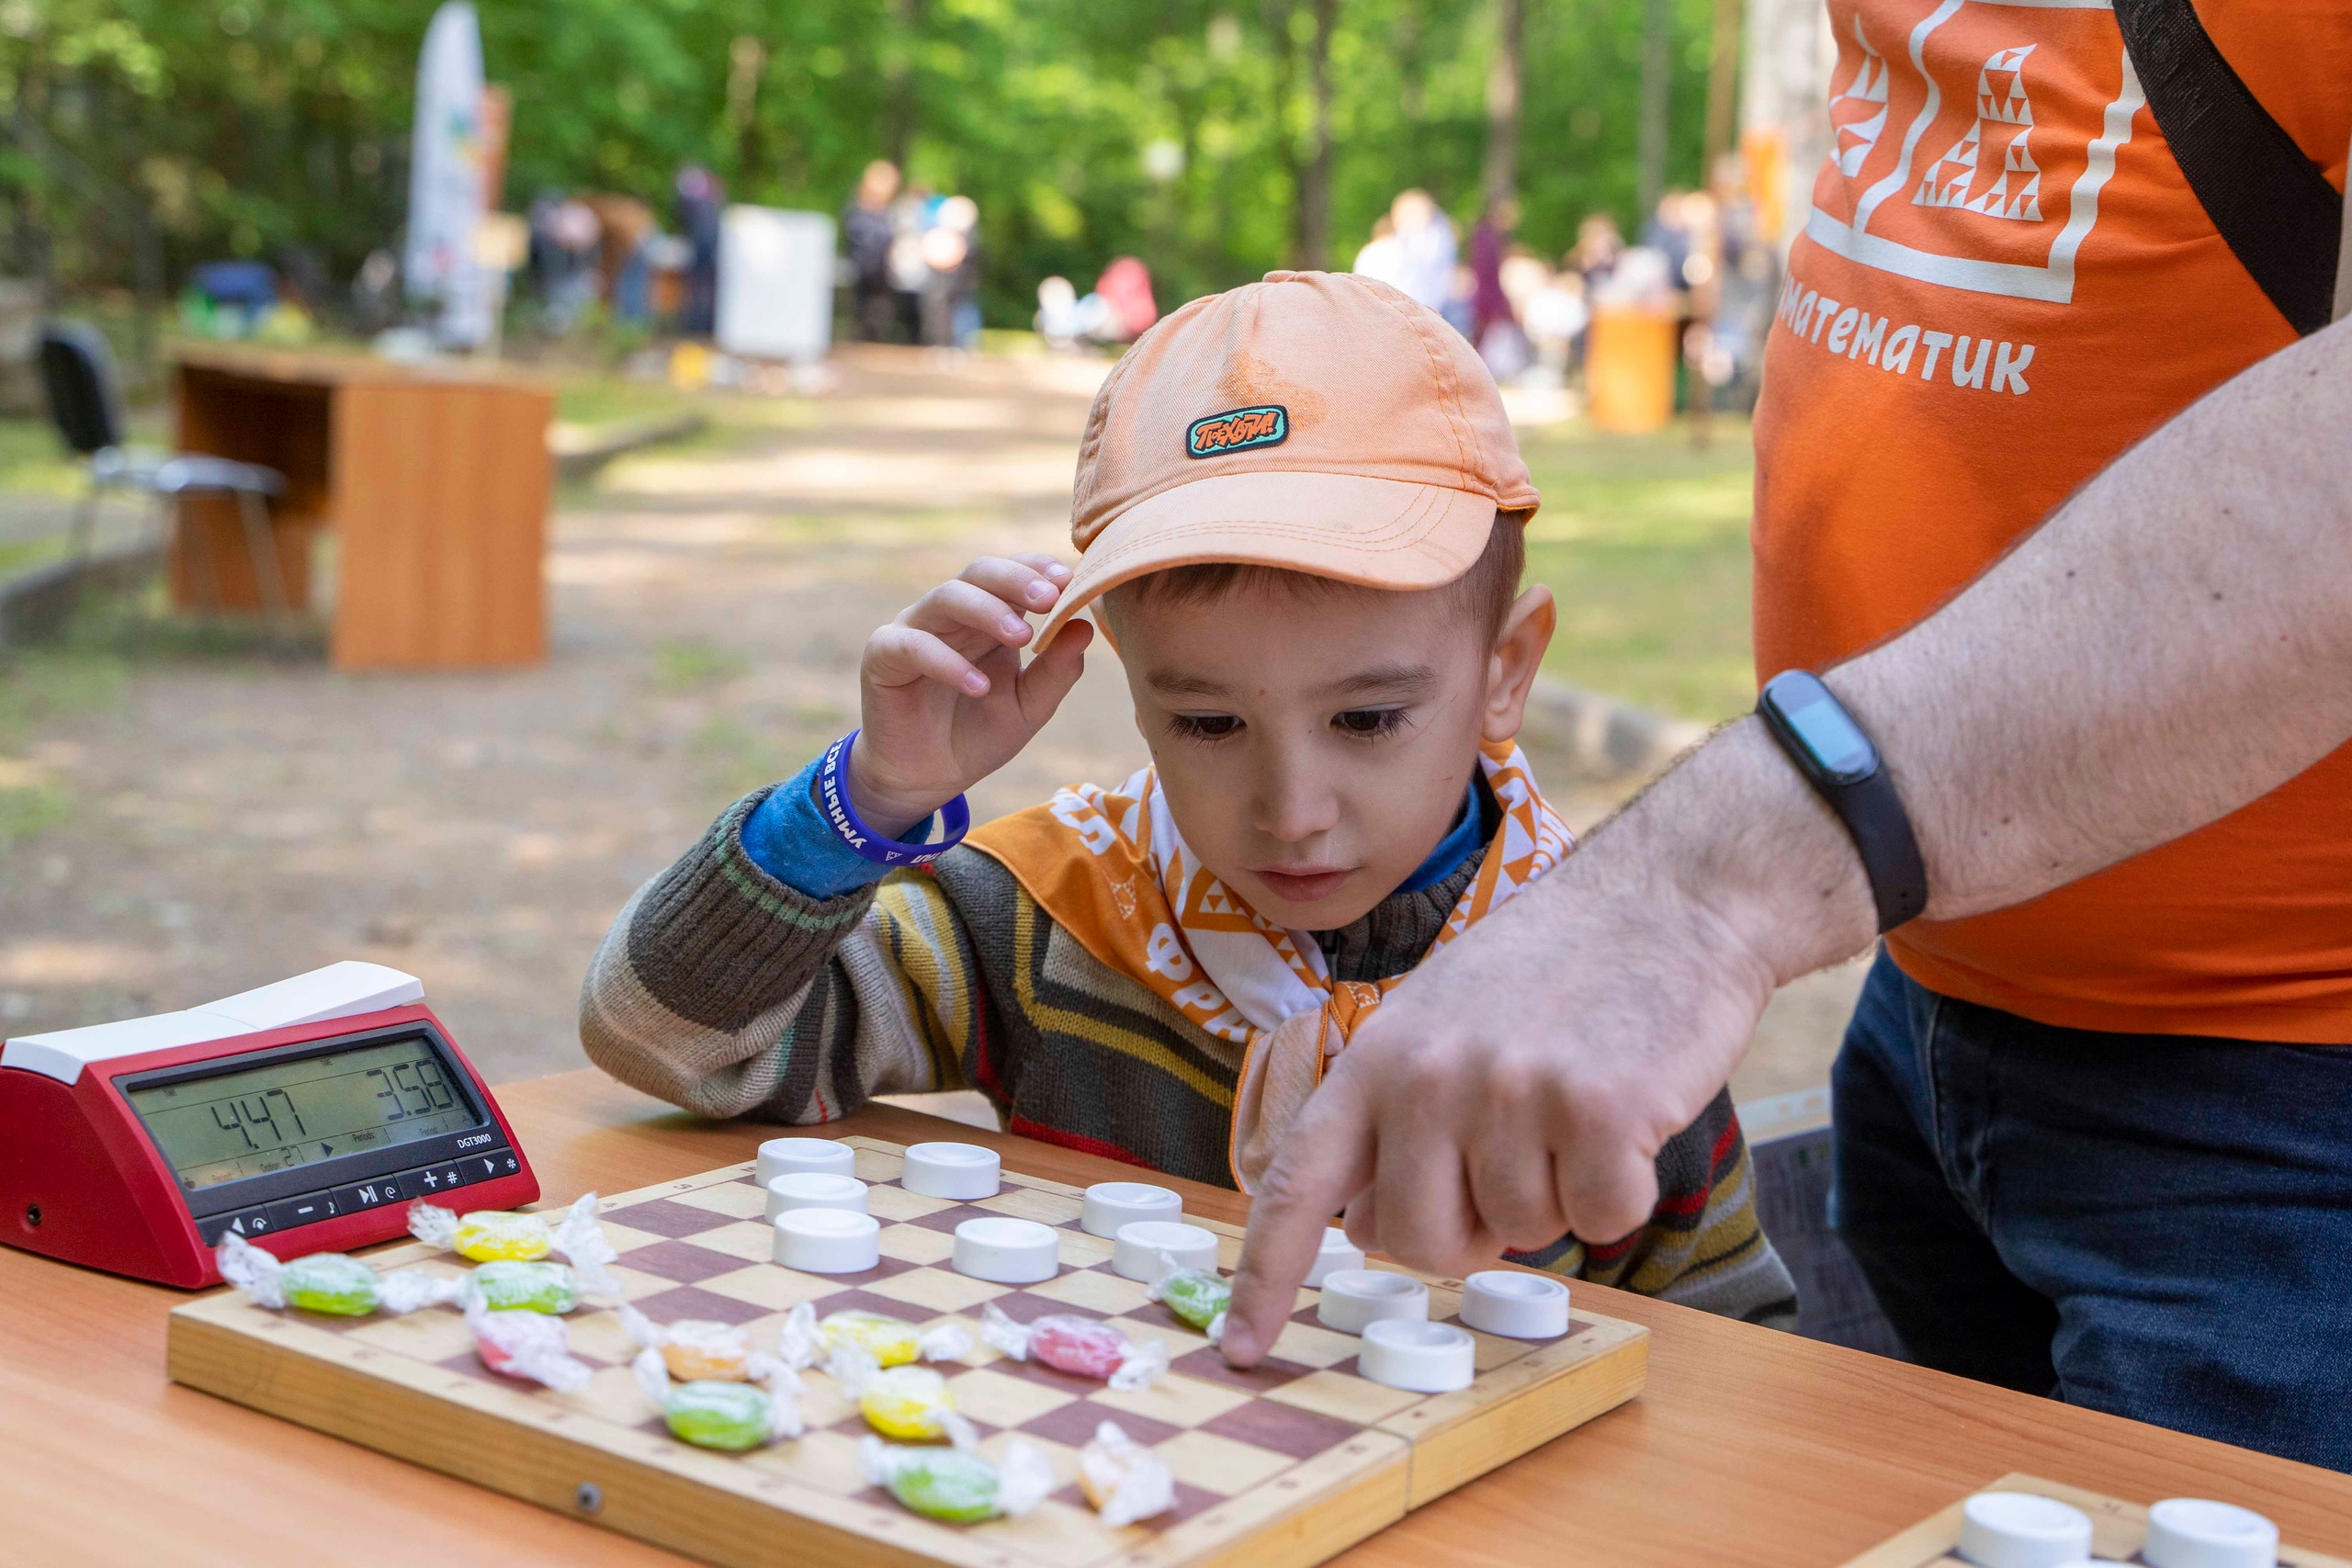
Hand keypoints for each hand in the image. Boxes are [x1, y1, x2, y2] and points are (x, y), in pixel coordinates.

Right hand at [852, 554, 1093, 837]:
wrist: (927, 778)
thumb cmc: (979, 734)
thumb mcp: (1029, 707)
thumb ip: (1057, 670)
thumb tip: (1085, 626)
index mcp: (988, 616)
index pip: (1010, 573)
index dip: (1036, 568)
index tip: (1069, 578)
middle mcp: (950, 615)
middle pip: (978, 572)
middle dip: (1016, 579)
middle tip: (1050, 597)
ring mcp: (914, 630)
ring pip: (946, 597)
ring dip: (987, 611)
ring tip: (1023, 637)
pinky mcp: (883, 657)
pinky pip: (913, 645)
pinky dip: (948, 662)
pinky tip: (979, 686)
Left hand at [1219, 724, 1876, 1365]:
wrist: (1667, 898)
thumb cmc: (1555, 971)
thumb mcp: (1440, 1025)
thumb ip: (1393, 1120)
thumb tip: (1362, 1228)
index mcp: (1376, 1061)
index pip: (1299, 1185)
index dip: (1267, 1276)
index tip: (1245, 1349)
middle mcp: (1427, 1078)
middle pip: (1420, 1244)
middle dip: (1472, 1232)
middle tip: (1517, 1161)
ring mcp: (1509, 1092)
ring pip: (1520, 1234)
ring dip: (1558, 1194)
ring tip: (1574, 1106)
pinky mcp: (1597, 1109)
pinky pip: (1602, 1221)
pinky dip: (1624, 1191)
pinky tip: (1627, 1115)